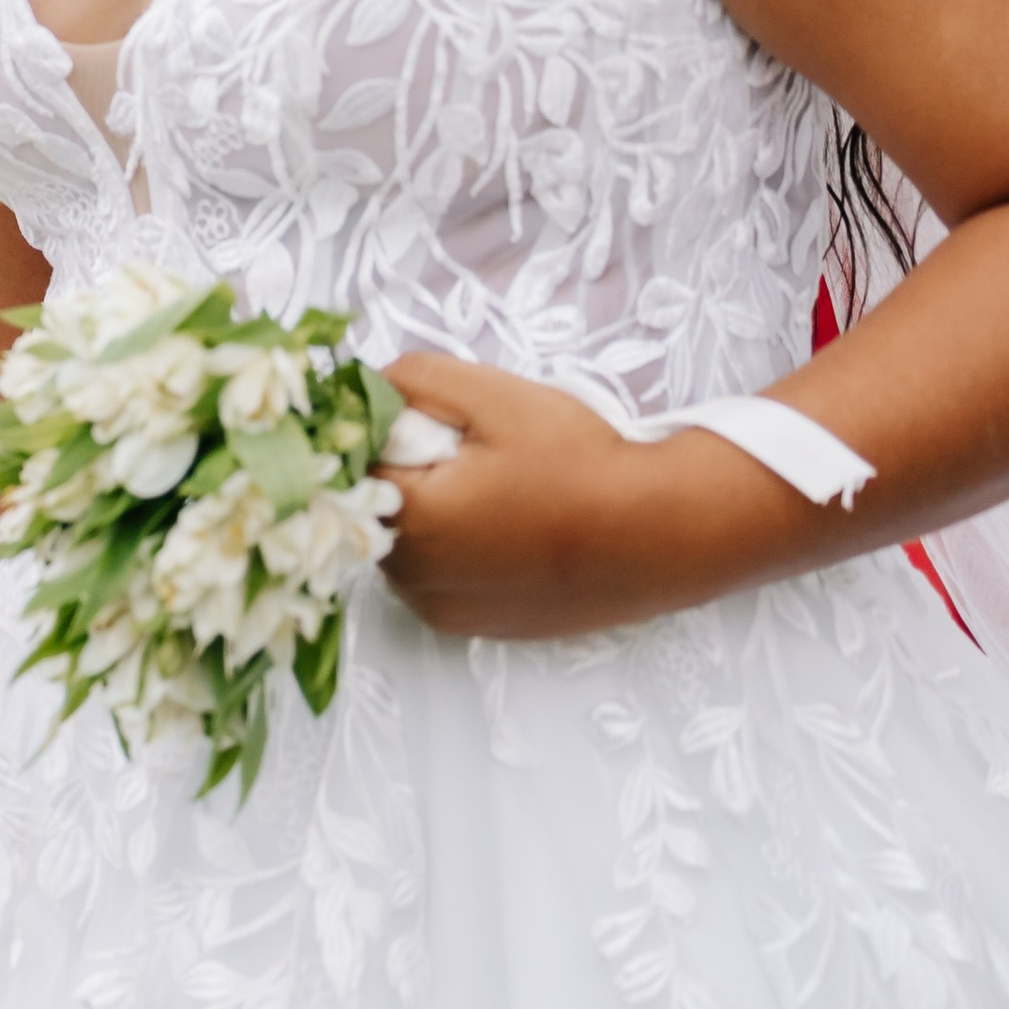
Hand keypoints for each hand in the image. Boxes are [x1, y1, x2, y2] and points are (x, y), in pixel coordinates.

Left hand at [380, 351, 780, 639]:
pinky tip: (503, 527)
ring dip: (425, 514)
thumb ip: (415, 379)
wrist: (658, 535)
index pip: (350, 464)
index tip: (418, 418)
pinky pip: (435, 580)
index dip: (379, 432)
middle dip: (402, 474)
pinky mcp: (476, 629)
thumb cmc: (578, 461)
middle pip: (372, 508)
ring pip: (402, 547)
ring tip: (493, 489)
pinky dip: (451, 551)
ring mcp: (444, 612)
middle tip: (467, 452)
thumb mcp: (494, 395)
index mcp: (411, 519)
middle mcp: (414, 580)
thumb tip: (361, 383)